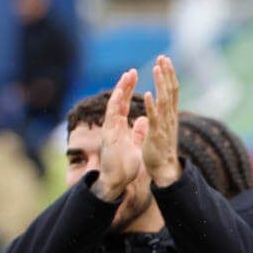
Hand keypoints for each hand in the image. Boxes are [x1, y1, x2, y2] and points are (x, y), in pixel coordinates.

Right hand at [93, 68, 146, 202]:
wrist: (117, 180)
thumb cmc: (125, 165)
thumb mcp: (135, 144)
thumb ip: (138, 132)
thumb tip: (144, 120)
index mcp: (120, 127)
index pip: (124, 104)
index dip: (128, 90)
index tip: (134, 77)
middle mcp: (113, 126)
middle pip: (118, 101)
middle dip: (124, 86)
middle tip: (131, 71)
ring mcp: (110, 129)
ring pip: (113, 105)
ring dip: (120, 90)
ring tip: (127, 76)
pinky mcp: (109, 135)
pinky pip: (112, 117)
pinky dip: (115, 104)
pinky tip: (120, 93)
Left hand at [145, 55, 181, 186]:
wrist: (164, 169)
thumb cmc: (161, 150)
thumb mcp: (163, 128)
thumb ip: (162, 114)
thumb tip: (160, 103)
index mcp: (171, 115)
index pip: (172, 90)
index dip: (169, 75)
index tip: (165, 60)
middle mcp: (170, 117)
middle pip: (171, 91)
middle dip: (167, 73)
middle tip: (163, 57)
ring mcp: (165, 125)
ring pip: (164, 100)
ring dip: (160, 83)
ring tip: (156, 68)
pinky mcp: (157, 134)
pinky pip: (155, 117)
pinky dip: (152, 105)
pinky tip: (148, 94)